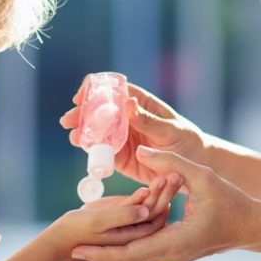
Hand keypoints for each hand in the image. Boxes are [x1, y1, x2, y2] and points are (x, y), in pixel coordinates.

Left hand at [58, 146, 255, 260]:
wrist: (250, 227)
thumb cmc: (231, 201)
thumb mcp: (204, 176)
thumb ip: (172, 163)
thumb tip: (143, 148)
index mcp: (176, 242)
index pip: (132, 252)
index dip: (103, 252)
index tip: (78, 249)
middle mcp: (169, 256)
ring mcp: (169, 259)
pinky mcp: (168, 255)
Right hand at [61, 81, 207, 184]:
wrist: (193, 170)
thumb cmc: (187, 143)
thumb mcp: (171, 130)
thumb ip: (149, 121)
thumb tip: (129, 104)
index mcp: (141, 105)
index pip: (115, 91)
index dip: (96, 90)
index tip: (81, 95)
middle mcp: (128, 120)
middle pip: (100, 112)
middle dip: (82, 114)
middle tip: (68, 120)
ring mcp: (123, 139)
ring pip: (98, 132)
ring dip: (83, 133)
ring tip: (74, 137)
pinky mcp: (122, 158)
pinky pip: (103, 153)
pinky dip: (91, 151)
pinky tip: (83, 150)